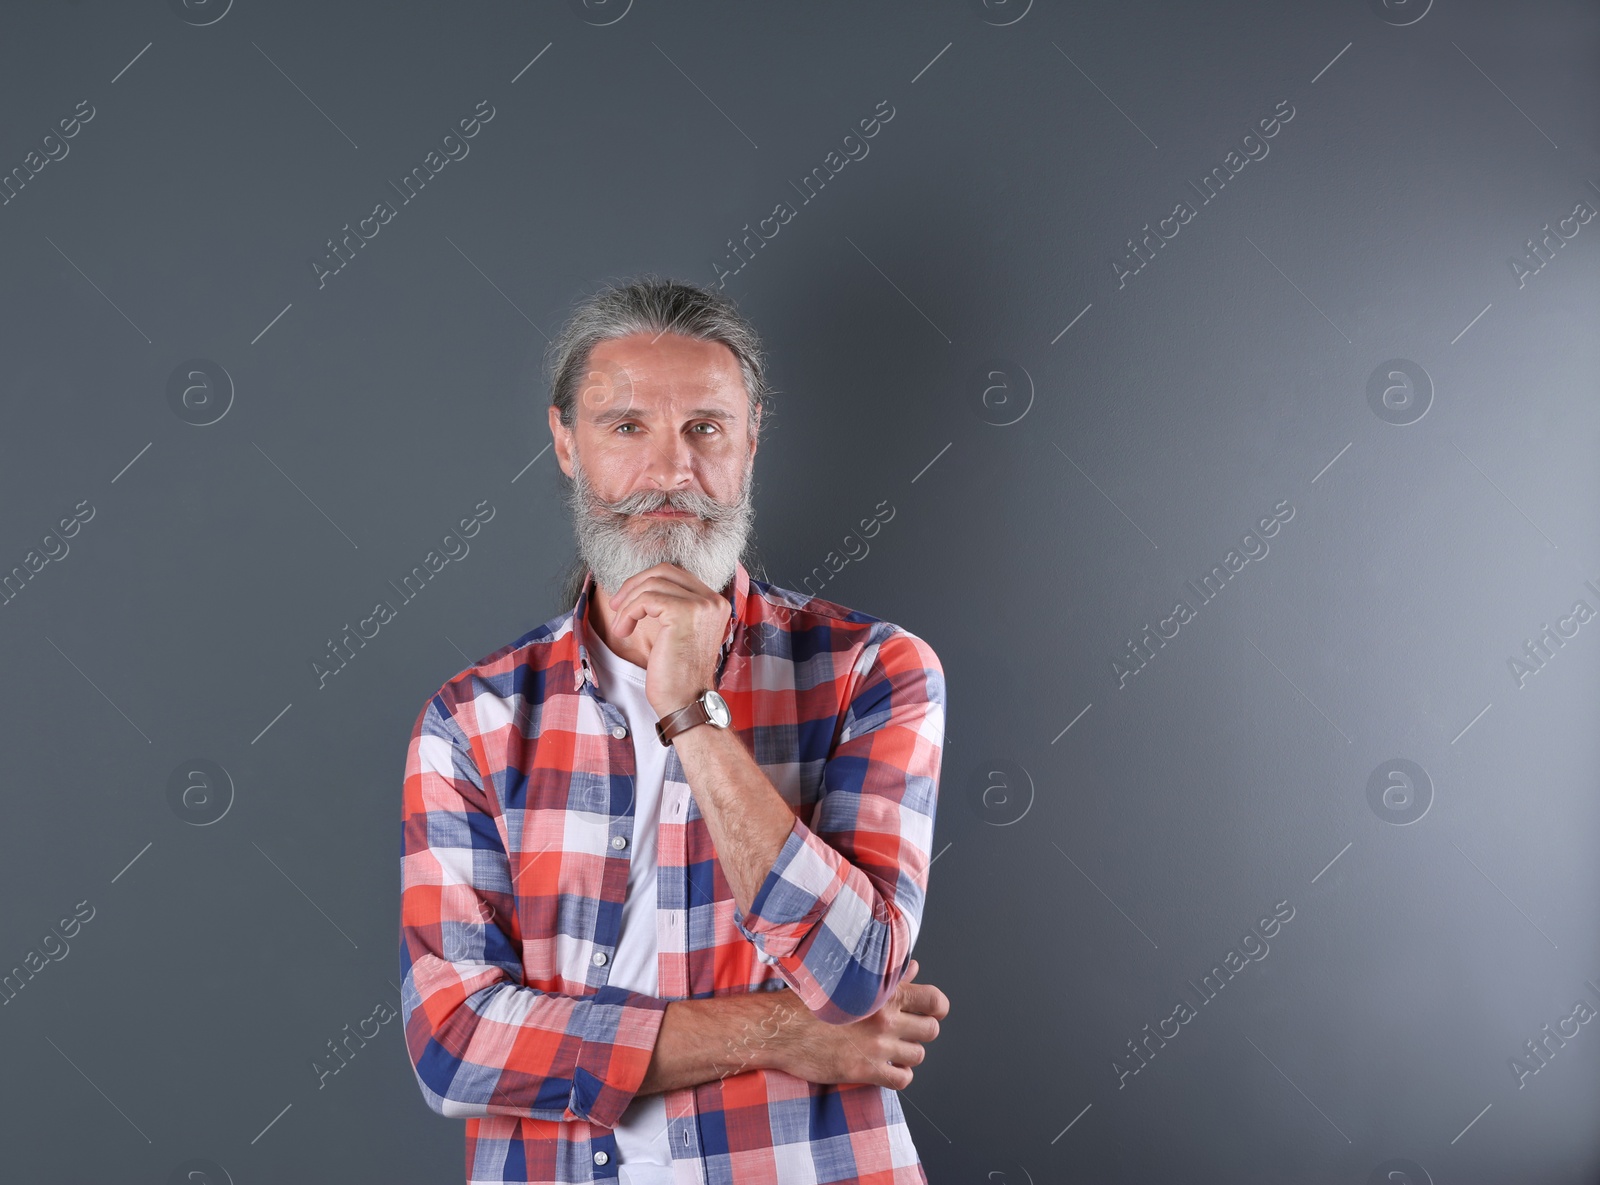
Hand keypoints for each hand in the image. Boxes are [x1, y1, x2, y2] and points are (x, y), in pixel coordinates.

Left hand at [607, 563, 730, 715]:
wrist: (686, 702)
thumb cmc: (678, 674)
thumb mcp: (680, 633)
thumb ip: (674, 607)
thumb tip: (644, 585)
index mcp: (715, 603)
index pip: (677, 574)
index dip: (646, 582)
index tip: (627, 602)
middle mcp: (713, 601)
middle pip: (665, 571)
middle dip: (634, 584)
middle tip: (616, 606)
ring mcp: (701, 605)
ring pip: (652, 583)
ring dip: (628, 603)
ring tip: (620, 627)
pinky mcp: (683, 613)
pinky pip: (646, 599)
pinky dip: (628, 613)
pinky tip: (623, 631)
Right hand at [768, 959, 949, 1089]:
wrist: (781, 1027)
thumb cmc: (810, 1000)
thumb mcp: (849, 981)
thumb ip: (886, 976)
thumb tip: (914, 969)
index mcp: (882, 991)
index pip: (934, 1000)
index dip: (937, 1007)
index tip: (930, 1010)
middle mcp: (885, 1018)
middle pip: (930, 1030)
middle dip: (921, 1031)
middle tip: (905, 1031)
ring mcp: (877, 1046)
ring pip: (918, 1055)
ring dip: (908, 1053)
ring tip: (891, 1048)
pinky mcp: (865, 1070)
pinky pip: (902, 1079)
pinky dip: (899, 1075)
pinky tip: (886, 1068)